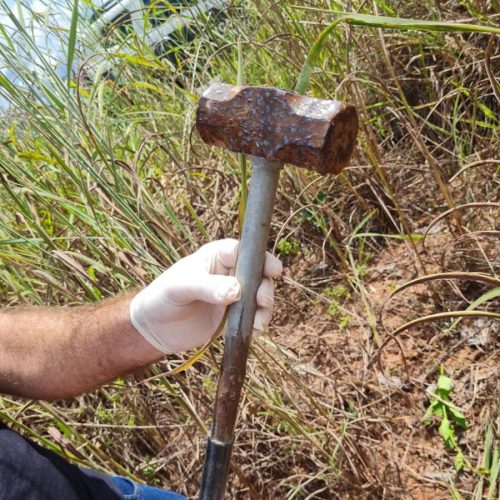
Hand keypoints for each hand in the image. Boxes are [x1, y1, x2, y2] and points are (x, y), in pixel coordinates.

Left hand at [129, 239, 281, 352]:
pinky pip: (253, 315)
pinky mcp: (233, 314)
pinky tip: (254, 330)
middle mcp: (229, 272)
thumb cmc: (163, 298)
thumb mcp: (182, 288)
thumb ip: (208, 287)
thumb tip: (236, 290)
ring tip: (259, 322)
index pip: (244, 251)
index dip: (261, 259)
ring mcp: (233, 294)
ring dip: (265, 307)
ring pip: (259, 294)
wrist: (155, 329)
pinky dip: (258, 321)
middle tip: (262, 300)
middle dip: (265, 286)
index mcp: (217, 256)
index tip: (273, 270)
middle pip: (258, 273)